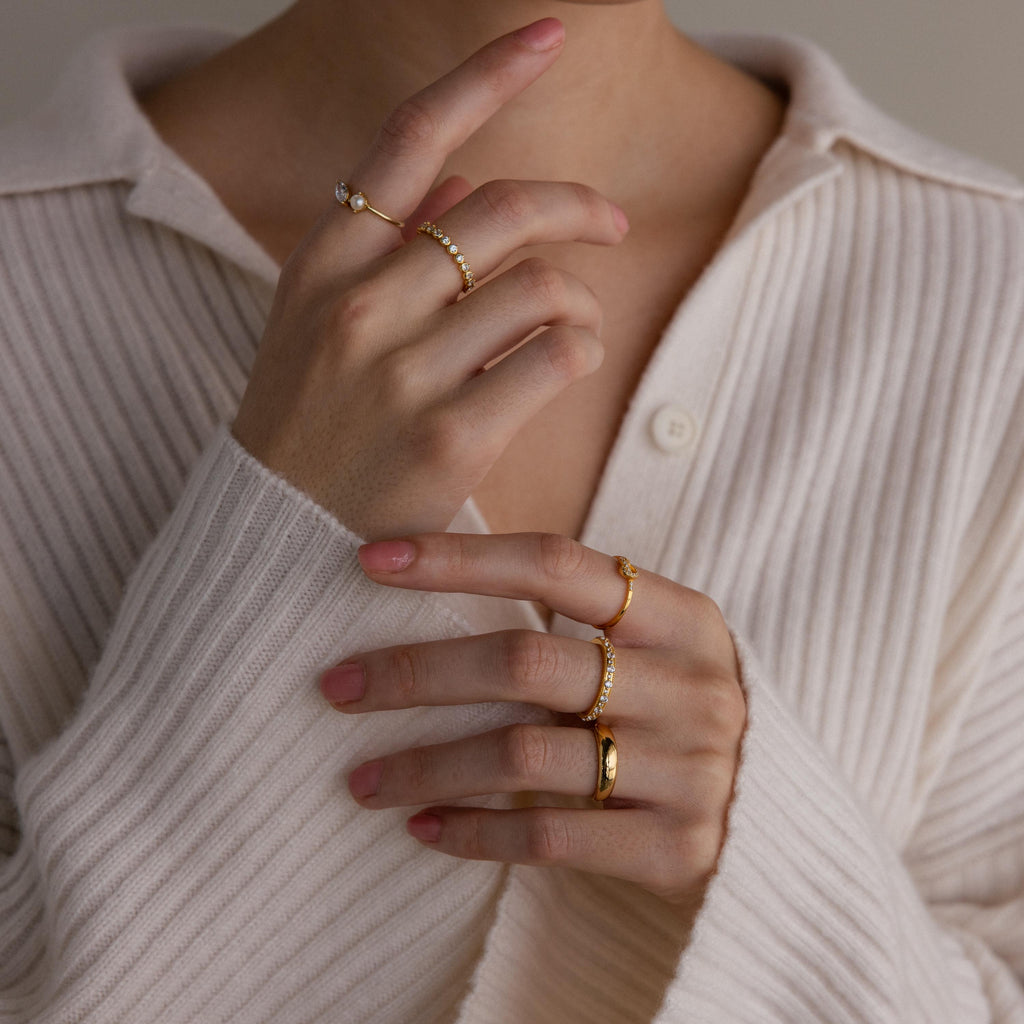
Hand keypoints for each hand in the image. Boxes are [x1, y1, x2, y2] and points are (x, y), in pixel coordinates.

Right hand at [231, 19, 628, 540]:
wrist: (274, 542)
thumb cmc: (305, 427)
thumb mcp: (316, 324)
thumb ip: (388, 245)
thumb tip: (468, 176)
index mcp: (322, 264)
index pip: (409, 138)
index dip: (487, 73)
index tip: (551, 34)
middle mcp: (359, 305)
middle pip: (503, 209)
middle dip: (578, 205)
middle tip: (612, 224)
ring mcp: (403, 374)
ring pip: (543, 286)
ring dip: (579, 297)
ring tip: (574, 323)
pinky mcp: (449, 439)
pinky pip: (556, 357)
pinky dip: (580, 349)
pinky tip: (567, 362)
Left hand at [319, 532, 746, 923]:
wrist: (781, 813)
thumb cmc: (682, 710)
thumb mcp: (659, 648)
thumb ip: (580, 619)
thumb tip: (435, 588)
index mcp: (682, 617)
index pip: (557, 563)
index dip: (460, 557)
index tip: (372, 560)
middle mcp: (689, 684)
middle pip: (526, 660)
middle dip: (417, 671)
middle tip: (337, 685)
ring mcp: (689, 767)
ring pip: (524, 754)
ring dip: (427, 764)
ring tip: (360, 778)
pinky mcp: (676, 846)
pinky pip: (550, 836)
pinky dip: (475, 831)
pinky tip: (424, 828)